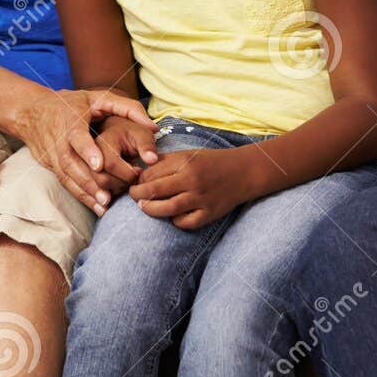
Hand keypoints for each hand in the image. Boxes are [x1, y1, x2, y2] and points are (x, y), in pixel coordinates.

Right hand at [17, 89, 148, 214]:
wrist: (32, 111)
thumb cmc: (73, 103)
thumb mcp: (99, 97)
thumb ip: (128, 108)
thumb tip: (153, 127)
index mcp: (71, 118)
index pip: (77, 136)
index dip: (87, 150)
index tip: (99, 165)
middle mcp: (59, 138)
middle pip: (72, 162)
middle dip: (89, 180)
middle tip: (108, 195)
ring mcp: (52, 153)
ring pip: (68, 175)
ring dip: (86, 192)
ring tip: (104, 205)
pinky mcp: (50, 165)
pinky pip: (65, 182)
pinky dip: (80, 195)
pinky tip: (97, 207)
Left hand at [130, 144, 258, 230]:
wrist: (243, 171)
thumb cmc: (210, 162)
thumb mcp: (187, 154)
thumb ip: (165, 162)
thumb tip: (140, 172)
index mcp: (184, 162)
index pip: (151, 173)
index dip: (138, 180)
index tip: (135, 183)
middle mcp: (192, 179)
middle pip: (154, 191)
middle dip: (137, 195)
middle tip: (133, 196)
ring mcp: (201, 198)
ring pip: (167, 208)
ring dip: (150, 209)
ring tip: (144, 207)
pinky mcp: (210, 213)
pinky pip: (185, 222)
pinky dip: (175, 221)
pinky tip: (171, 216)